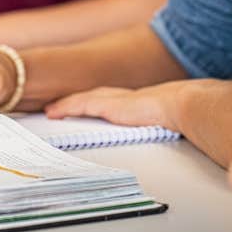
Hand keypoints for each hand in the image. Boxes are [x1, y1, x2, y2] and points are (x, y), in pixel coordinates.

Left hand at [44, 82, 184, 128]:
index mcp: (135, 102)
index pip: (109, 101)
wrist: (180, 105)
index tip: (85, 108)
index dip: (94, 103)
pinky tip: (53, 112)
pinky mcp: (108, 105)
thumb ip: (160, 125)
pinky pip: (80, 105)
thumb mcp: (166, 121)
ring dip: (66, 105)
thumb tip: (169, 133)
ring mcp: (114, 99)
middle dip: (76, 102)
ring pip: (82, 100)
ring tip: (51, 111)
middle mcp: (121, 97)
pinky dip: (66, 108)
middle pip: (92, 97)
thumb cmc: (179, 114)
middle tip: (59, 107)